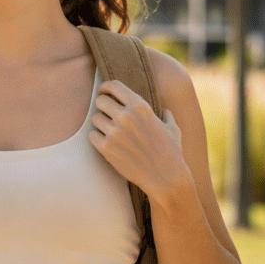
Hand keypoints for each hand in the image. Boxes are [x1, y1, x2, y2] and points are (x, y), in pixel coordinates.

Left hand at [88, 80, 184, 195]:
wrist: (165, 177)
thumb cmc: (171, 152)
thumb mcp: (172, 128)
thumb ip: (166, 116)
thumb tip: (164, 111)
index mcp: (140, 107)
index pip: (114, 86)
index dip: (105, 86)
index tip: (103, 91)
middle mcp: (126, 117)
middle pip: (100, 101)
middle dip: (102, 106)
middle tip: (106, 114)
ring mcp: (114, 133)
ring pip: (94, 118)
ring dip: (100, 124)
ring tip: (109, 131)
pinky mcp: (106, 148)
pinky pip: (91, 136)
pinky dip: (96, 138)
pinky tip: (105, 142)